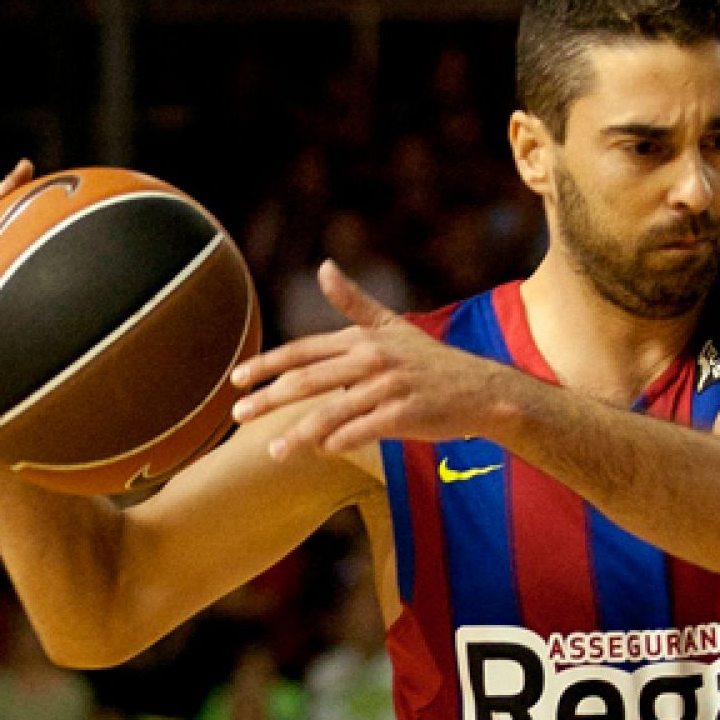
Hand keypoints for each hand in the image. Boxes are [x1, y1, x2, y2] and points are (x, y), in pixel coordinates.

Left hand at [231, 260, 516, 457]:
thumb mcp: (393, 326)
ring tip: (273, 451)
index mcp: (365, 338)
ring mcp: (390, 387)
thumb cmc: (433, 363)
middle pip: (309, 379)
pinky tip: (322, 452)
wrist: (484, 392)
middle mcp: (373, 359)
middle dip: (269, 397)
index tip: (236, 379)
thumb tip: (323, 266)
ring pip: (331, 412)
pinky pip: (362, 431)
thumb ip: (354, 301)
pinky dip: (339, 443)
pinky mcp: (406, 414)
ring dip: (298, 433)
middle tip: (238, 415)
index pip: (304, 350)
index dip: (267, 364)